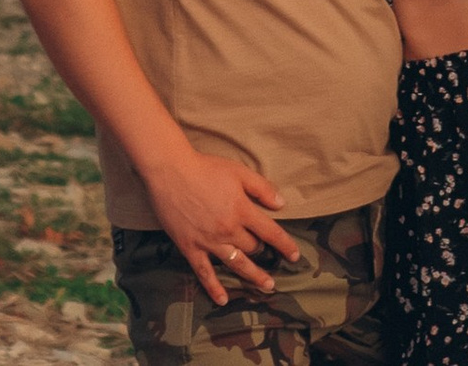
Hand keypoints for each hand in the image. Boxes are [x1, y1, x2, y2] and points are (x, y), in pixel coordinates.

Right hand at [144, 142, 301, 304]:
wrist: (172, 172)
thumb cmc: (206, 168)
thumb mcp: (239, 171)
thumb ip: (262, 188)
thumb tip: (281, 204)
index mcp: (242, 210)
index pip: (270, 232)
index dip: (285, 245)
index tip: (295, 255)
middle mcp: (228, 230)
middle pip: (252, 247)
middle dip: (262, 250)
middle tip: (267, 255)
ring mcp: (209, 241)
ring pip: (236, 264)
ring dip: (253, 276)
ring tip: (267, 286)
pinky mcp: (191, 248)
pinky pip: (205, 273)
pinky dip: (214, 288)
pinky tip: (223, 300)